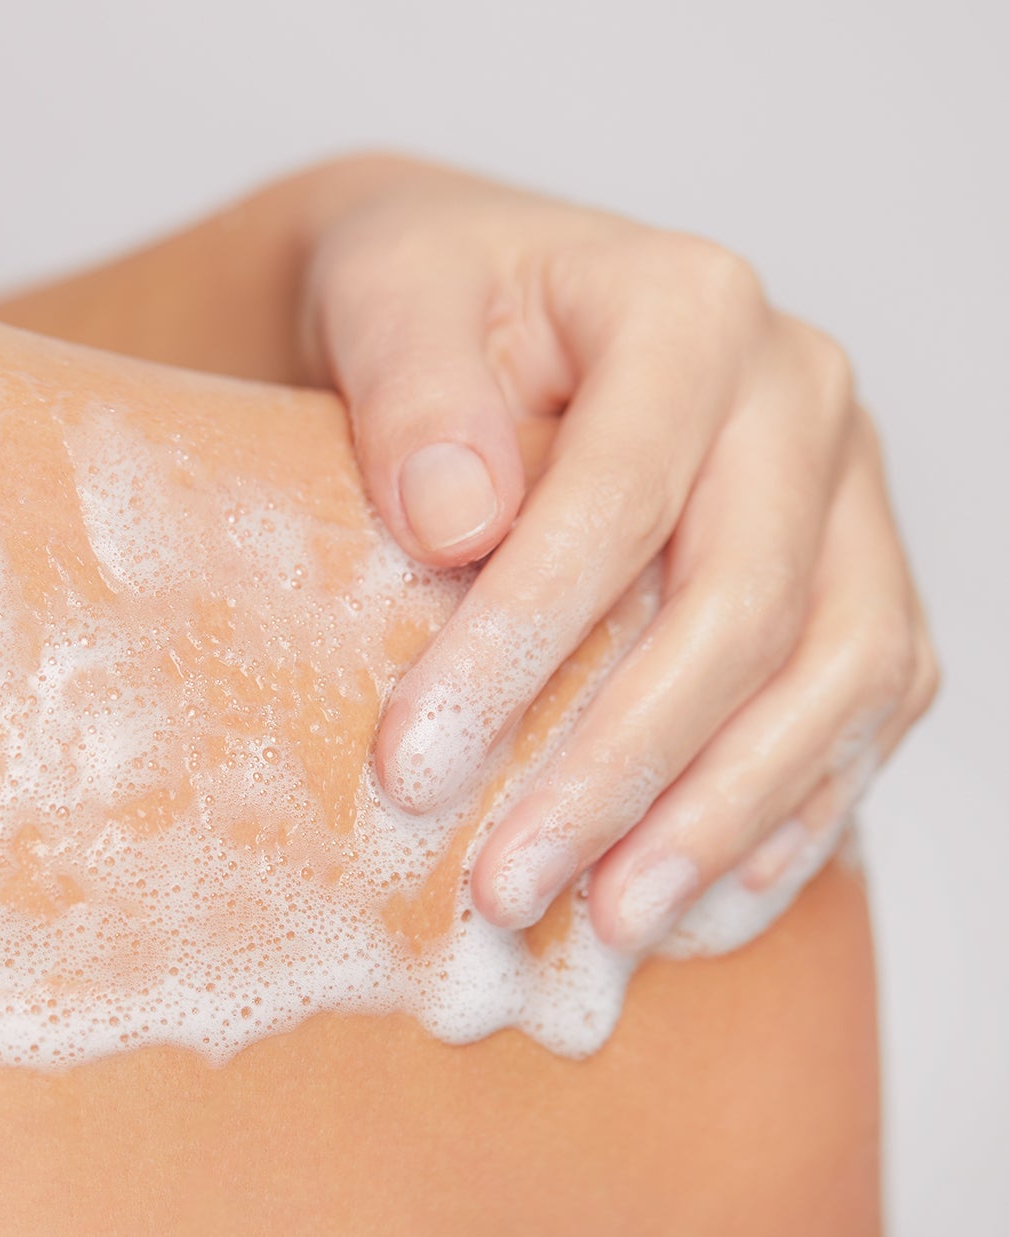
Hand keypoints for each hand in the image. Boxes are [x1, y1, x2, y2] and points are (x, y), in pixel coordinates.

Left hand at [300, 157, 937, 950]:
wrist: (499, 305)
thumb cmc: (439, 306)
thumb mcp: (387, 301)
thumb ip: (412, 388)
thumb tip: (459, 523)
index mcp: (692, 310)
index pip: (618, 502)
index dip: (520, 648)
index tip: (416, 767)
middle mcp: (800, 399)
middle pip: (744, 612)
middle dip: (618, 769)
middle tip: (503, 884)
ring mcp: (846, 497)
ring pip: (835, 680)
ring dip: (718, 821)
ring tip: (607, 922)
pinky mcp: (857, 580)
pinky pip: (863, 711)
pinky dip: (788, 816)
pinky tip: (701, 898)